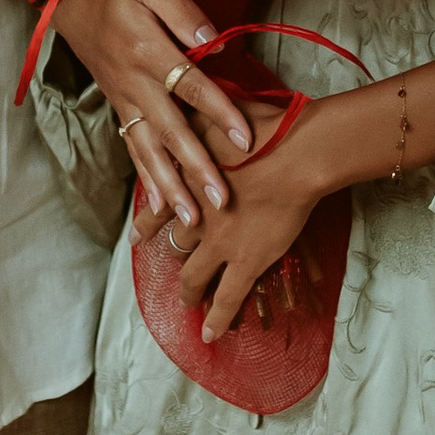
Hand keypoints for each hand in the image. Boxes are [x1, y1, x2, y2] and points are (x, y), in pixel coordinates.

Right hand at [51, 0, 253, 237]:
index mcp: (146, 50)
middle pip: (171, 131)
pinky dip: (146, 178)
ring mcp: (125, 100)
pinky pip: (133, 148)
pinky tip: (158, 206)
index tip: (244, 140)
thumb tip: (213, 43)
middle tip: (221, 201)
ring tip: (191, 220)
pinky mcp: (119, 107)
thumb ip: (181, 11)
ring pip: (149, 150)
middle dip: (196, 169)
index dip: (219, 112)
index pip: (190, 86)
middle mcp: (135, 83)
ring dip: (171, 187)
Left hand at [158, 119, 333, 348]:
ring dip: (190, 290)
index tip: (138, 234)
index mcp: (188, 182)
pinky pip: (227, 298)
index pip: (159, 207)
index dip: (147, 223)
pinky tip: (210, 335)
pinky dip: (217, 319)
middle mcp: (195, 216)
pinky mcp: (247, 262)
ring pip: (194, 276)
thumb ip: (199, 112)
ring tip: (188, 302)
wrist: (296, 155)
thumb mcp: (217, 109)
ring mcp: (219, 244)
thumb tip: (187, 99)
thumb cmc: (264, 127)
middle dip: (172, 256)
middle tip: (169, 265)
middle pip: (177, 243)